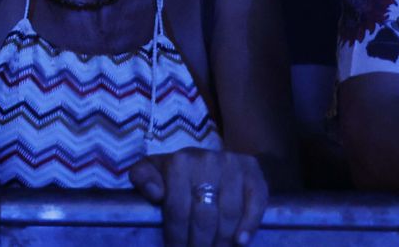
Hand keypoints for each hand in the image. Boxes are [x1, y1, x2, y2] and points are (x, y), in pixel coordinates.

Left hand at [129, 148, 267, 246]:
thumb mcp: (154, 169)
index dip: (176, 236)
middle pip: (204, 216)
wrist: (216, 160)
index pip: (177, 209)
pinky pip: (255, 205)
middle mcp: (208, 161)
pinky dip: (248, 226)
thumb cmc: (179, 172)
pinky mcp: (255, 176)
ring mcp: (234, 168)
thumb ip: (143, 177)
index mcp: (180, 162)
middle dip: (198, 243)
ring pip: (228, 214)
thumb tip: (155, 193)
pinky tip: (239, 242)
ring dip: (221, 241)